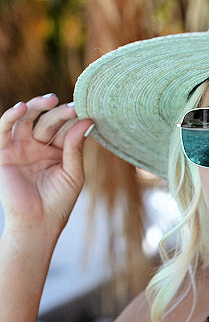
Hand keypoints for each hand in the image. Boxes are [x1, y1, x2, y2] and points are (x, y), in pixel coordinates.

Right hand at [0, 94, 93, 237]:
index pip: (66, 129)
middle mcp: (39, 147)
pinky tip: (22, 108)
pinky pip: (5, 129)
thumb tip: (87, 121)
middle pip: (48, 122)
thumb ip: (75, 147)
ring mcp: (21, 148)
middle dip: (60, 113)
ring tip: (49, 99)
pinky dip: (11, 116)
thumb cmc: (58, 202)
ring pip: (27, 120)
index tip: (86, 111)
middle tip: (73, 107)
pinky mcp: (4, 152)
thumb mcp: (73, 173)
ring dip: (36, 106)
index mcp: (58, 152)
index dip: (74, 120)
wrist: (37, 223)